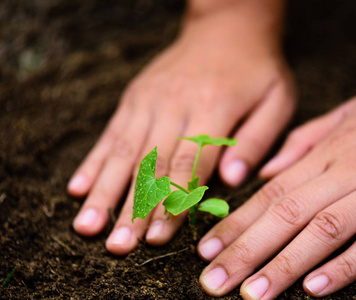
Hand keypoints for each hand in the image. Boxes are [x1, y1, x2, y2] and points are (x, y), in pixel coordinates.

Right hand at [67, 12, 294, 254]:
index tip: (157, 238)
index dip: (172, 203)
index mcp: (214, 108)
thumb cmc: (257, 70)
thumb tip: (233, 181)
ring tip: (86, 226)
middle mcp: (175, 104)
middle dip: (132, 208)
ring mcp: (150, 100)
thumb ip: (256, 141)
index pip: (189, 164)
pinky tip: (78, 187)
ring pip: (123, 151)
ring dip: (103, 191)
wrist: (228, 27)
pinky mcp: (136, 96)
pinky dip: (94, 161)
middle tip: (117, 246)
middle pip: (150, 164)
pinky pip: (112, 132)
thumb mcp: (276, 101)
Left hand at [197, 76, 355, 297]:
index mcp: (327, 154)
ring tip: (252, 294)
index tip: (207, 250)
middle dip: (246, 251)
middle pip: (287, 216)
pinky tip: (316, 290)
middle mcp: (347, 174)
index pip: (271, 194)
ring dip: (286, 265)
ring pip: (325, 232)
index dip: (236, 223)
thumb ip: (304, 142)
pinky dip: (346, 265)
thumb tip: (266, 171)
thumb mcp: (347, 115)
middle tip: (213, 283)